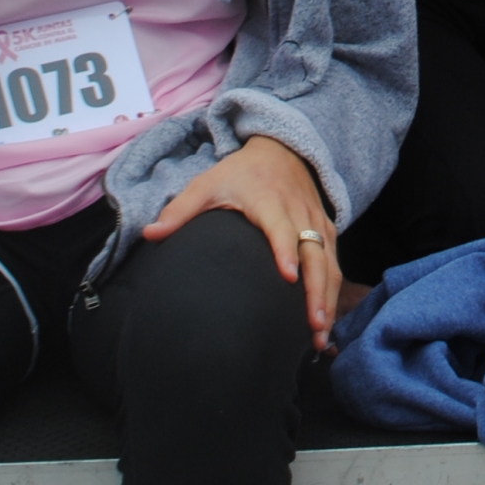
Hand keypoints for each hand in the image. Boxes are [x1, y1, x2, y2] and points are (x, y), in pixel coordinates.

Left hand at [148, 134, 339, 350]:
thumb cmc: (240, 173)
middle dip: (316, 291)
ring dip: (328, 299)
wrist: (281, 149)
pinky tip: (326, 322)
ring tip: (321, 335)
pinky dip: (334, 292)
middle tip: (313, 326)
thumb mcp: (208, 183)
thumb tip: (149, 235)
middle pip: (315, 254)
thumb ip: (180, 209)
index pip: (282, 229)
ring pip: (330, 264)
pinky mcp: (327, 230)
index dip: (286, 251)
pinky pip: (335, 264)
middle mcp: (299, 213)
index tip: (289, 278)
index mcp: (270, 202)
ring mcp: (317, 223)